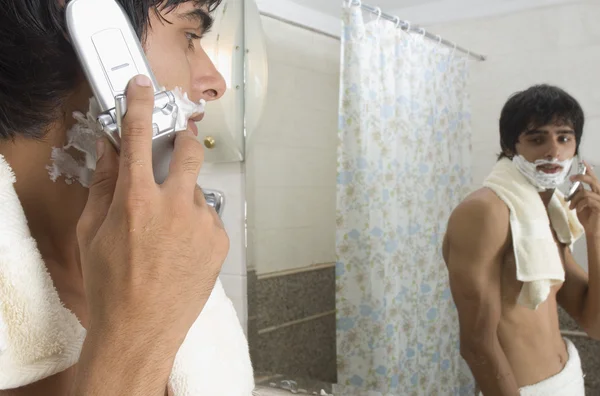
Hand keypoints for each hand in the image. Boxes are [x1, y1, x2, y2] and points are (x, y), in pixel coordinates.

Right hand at [76, 74, 227, 348]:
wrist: (141, 330)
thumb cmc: (111, 286)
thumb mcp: (92, 233)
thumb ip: (104, 184)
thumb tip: (110, 149)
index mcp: (137, 200)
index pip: (139, 136)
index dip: (140, 105)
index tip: (142, 86)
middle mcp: (175, 205)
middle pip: (189, 150)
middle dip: (182, 142)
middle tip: (174, 149)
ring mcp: (202, 223)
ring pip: (196, 191)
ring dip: (183, 198)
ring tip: (166, 233)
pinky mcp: (220, 241)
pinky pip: (208, 217)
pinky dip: (195, 223)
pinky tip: (180, 249)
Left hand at [569, 161, 599, 236]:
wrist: (593, 231)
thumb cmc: (588, 218)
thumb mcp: (581, 204)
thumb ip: (581, 194)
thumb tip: (577, 184)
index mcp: (597, 192)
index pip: (594, 179)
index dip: (588, 170)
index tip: (583, 162)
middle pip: (592, 181)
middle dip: (581, 177)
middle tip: (571, 178)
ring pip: (585, 192)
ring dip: (575, 199)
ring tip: (571, 206)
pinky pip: (587, 200)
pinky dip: (579, 204)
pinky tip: (577, 210)